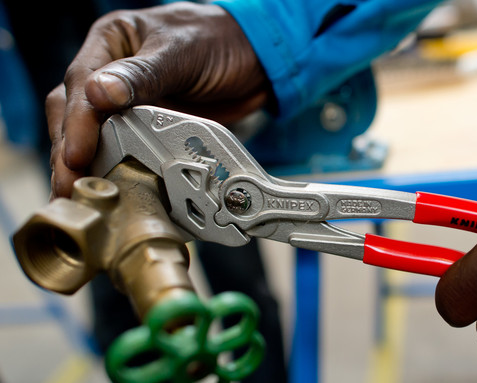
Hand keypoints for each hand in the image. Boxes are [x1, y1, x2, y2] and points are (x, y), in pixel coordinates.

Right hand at [46, 2, 269, 197]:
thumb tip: (99, 94)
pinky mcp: (147, 124)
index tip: (75, 154)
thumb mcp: (181, 51)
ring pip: (93, 132)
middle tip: (69, 185)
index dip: (76, 124)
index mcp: (112, 41)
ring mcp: (129, 99)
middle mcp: (112, 69)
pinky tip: (107, 186)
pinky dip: (112, 166)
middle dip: (69, 151)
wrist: (259, 58)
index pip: (80, 84)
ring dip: (85, 163)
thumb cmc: (220, 39)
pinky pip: (122, 146)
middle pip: (75, 113)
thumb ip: (142, 74)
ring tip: (79, 193)